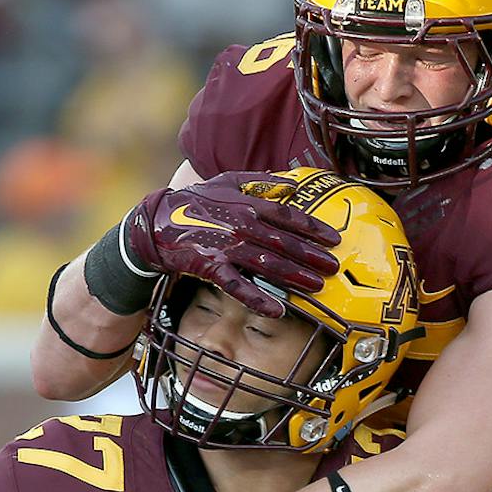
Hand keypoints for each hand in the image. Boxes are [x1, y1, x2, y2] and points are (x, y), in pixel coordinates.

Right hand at [124, 172, 340, 317]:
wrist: (157, 223)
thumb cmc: (196, 201)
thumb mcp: (227, 181)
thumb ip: (260, 181)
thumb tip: (291, 184)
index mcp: (248, 204)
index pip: (288, 217)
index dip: (314, 228)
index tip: (334, 239)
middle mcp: (241, 225)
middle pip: (284, 242)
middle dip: (312, 255)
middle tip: (333, 267)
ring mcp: (226, 247)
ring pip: (267, 263)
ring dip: (294, 276)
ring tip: (316, 286)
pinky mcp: (211, 267)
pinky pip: (238, 286)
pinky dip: (258, 299)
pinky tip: (278, 310)